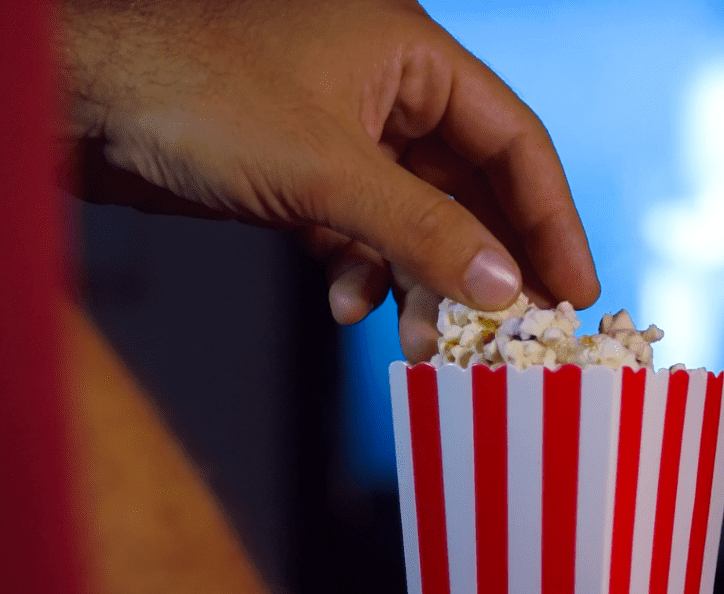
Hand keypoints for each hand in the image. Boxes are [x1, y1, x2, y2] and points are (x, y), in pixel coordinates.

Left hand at [60, 0, 600, 359]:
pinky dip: (365, 274)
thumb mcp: (326, 170)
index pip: (514, 140)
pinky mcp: (308, 175)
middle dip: (488, 264)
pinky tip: (346, 304)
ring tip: (423, 341)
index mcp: (411, 54)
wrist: (78, 103)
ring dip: (423, 283)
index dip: (553, 218)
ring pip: (419, 221)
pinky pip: (366, 233)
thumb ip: (424, 231)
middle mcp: (388, 90)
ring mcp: (347, 134)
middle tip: (512, 331)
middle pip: (473, 188)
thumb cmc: (193, 95)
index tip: (577, 288)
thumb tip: (505, 289)